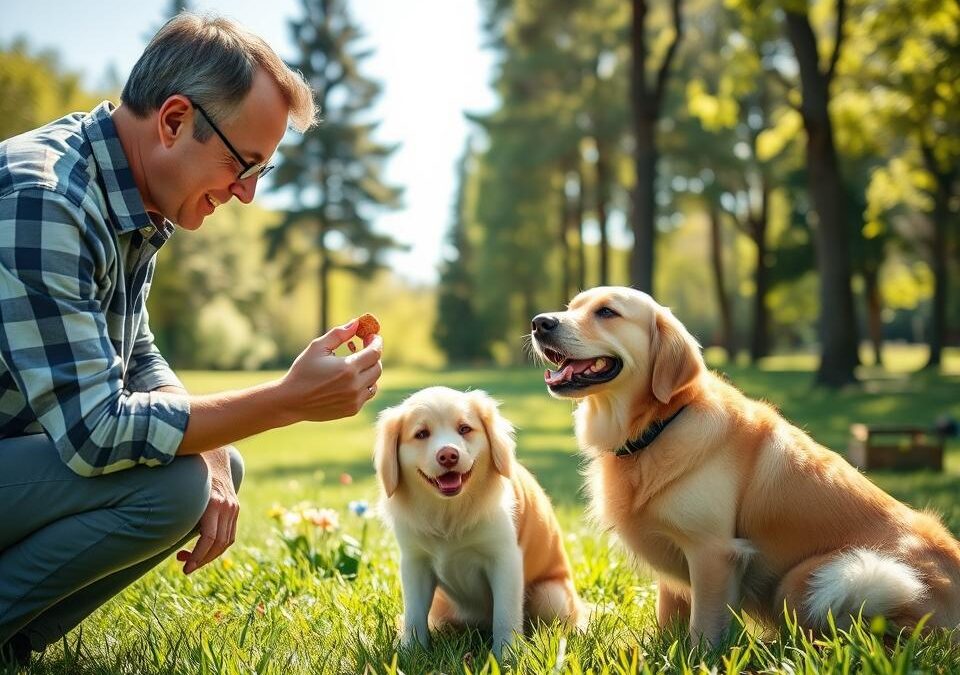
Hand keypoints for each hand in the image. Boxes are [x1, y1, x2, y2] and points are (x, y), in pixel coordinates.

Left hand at [177, 447, 238, 573]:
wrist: (214, 453)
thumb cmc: (191, 473)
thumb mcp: (183, 493)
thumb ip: (180, 513)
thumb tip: (159, 538)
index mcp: (213, 503)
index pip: (210, 539)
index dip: (198, 557)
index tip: (185, 568)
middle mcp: (227, 506)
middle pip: (219, 544)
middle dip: (203, 560)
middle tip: (186, 568)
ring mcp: (233, 507)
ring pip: (227, 541)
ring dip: (210, 554)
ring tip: (192, 559)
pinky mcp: (235, 507)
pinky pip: (229, 533)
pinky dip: (217, 545)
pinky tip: (202, 546)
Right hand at [280, 319, 383, 422]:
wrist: (291, 401)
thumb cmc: (303, 371)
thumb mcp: (318, 347)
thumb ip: (339, 333)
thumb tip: (356, 323)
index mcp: (348, 368)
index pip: (375, 353)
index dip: (376, 342)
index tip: (372, 336)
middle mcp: (355, 385)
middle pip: (377, 367)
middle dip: (373, 356)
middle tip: (363, 348)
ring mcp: (355, 400)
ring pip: (374, 382)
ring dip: (368, 371)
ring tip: (354, 364)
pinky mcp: (352, 410)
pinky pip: (366, 395)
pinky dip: (363, 385)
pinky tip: (349, 378)